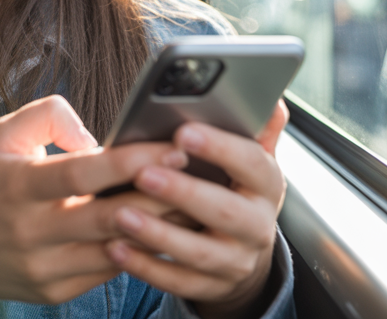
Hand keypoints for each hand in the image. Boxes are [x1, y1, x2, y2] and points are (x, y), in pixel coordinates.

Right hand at [0, 95, 186, 317]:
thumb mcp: (5, 134)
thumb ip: (50, 115)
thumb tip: (97, 136)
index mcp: (19, 186)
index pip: (81, 174)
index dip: (130, 162)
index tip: (171, 148)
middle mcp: (31, 231)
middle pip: (109, 218)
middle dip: (161, 197)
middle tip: (201, 177)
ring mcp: (44, 267)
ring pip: (117, 250)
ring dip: (160, 229)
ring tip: (198, 204)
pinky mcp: (56, 292)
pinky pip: (108, 272)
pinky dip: (140, 252)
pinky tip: (168, 233)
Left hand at [105, 101, 289, 318]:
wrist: (244, 253)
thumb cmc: (236, 191)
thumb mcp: (251, 161)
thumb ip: (256, 130)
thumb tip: (270, 98)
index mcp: (267, 185)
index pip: (252, 163)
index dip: (220, 148)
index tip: (183, 132)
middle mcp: (258, 226)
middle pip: (226, 211)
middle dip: (184, 192)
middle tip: (144, 174)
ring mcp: (237, 261)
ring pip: (199, 252)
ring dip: (158, 234)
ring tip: (120, 214)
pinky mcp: (214, 288)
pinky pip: (179, 282)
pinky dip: (146, 267)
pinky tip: (115, 248)